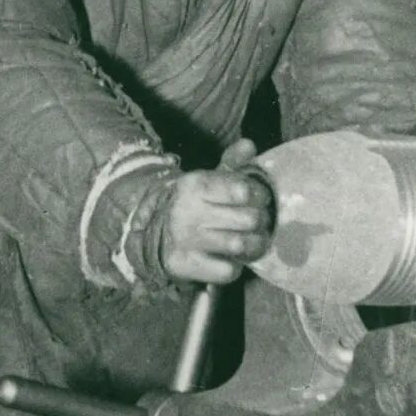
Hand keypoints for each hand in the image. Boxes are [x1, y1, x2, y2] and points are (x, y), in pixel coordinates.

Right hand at [160, 138, 274, 284]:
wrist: (154, 231)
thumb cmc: (194, 204)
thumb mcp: (209, 180)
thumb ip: (232, 162)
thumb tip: (249, 145)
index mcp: (195, 185)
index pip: (244, 190)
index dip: (260, 195)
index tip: (258, 198)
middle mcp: (187, 211)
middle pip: (249, 219)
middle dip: (261, 222)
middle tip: (257, 223)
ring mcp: (185, 240)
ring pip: (241, 245)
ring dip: (253, 245)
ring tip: (251, 241)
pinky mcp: (184, 265)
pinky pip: (227, 271)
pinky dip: (234, 267)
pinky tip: (230, 258)